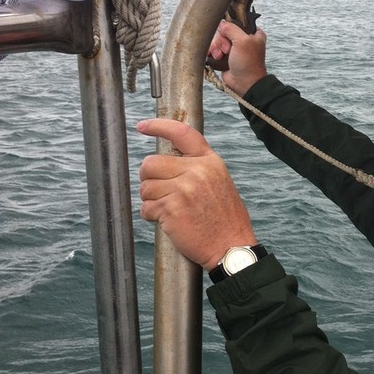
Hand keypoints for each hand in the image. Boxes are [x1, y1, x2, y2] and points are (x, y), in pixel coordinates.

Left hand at [138, 118, 256, 269]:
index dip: (158, 126)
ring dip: (152, 200)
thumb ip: (197, 168)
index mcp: (209, 162)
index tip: (142, 126)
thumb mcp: (220, 182)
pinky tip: (169, 222)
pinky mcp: (171, 208)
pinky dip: (152, 216)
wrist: (230, 247)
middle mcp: (196, 171)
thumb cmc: (225, 219)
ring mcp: (183, 189)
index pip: (182, 133)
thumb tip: (168, 162)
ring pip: (145, 187)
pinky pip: (146, 207)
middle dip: (150, 179)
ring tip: (171, 211)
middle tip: (162, 193)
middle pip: (151, 163)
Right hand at [207, 21, 267, 95]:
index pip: (236, 21)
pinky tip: (215, 58)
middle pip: (223, 31)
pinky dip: (211, 53)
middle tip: (227, 50)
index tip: (229, 34)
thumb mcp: (242, 41)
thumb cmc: (248, 63)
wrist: (244, 84)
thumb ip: (231, 28)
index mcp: (252, 33)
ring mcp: (232, 49)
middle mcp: (242, 40)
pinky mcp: (224, 57)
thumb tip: (221, 24)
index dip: (229, 27)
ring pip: (217, 40)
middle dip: (221, 40)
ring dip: (216, 48)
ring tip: (220, 56)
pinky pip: (213, 49)